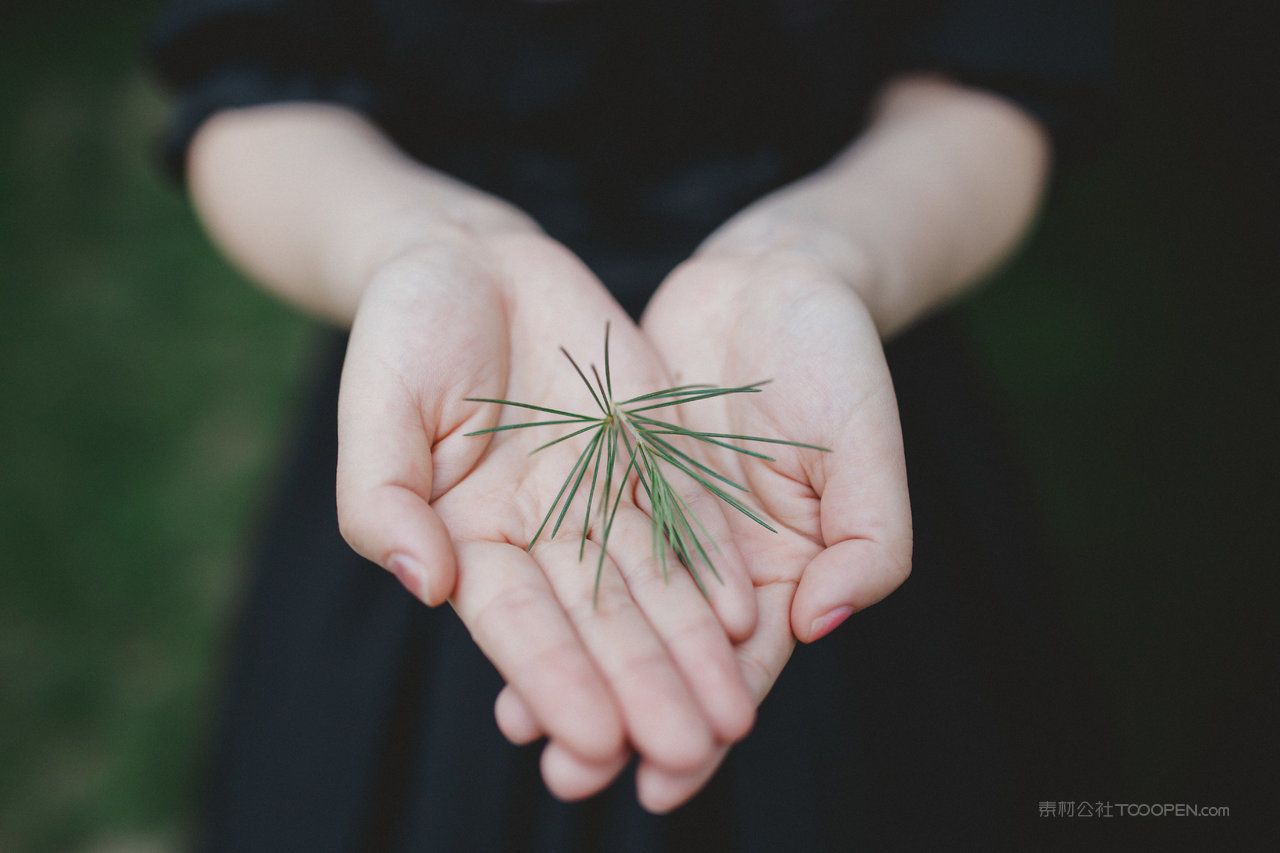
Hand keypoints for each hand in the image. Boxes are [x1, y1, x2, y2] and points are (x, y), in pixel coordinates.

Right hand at [335, 229, 759, 802]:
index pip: (516, 625)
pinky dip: (711, 565)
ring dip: (692, 651)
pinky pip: (684, 513)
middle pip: (599, 622)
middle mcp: (541, 531)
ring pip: (652, 585)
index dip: (555, 682)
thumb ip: (383, 498)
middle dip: (644, 689)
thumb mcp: (376, 403)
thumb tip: (425, 584)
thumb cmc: (403, 328)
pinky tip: (744, 616)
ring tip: (734, 714)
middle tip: (690, 753)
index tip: (596, 741)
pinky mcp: (646, 449)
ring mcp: (598, 492)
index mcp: (467, 537)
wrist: (470, 256)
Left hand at [491, 247, 912, 809]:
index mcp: (783, 568)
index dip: (702, 727)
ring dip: (568, 668)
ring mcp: (656, 517)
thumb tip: (816, 624)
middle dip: (618, 718)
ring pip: (606, 609)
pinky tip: (499, 622)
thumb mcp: (868, 446)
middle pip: (661, 654)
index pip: (738, 668)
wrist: (774, 276)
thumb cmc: (839, 359)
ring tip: (518, 728)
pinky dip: (543, 583)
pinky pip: (570, 537)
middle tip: (567, 780)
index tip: (661, 784)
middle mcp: (715, 560)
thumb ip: (867, 542)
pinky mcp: (611, 472)